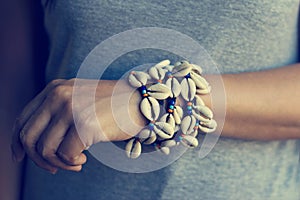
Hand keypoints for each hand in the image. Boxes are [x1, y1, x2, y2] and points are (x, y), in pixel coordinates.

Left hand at [11, 79, 142, 172]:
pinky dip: (72, 162)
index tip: (19, 157)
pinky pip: (66, 154)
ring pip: (46, 149)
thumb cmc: (111, 106)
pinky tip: (84, 159)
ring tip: (75, 162)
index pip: (22, 119)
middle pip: (28, 136)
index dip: (16, 142)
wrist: (141, 100)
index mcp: (55, 89)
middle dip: (37, 159)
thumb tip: (37, 144)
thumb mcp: (79, 100)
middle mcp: (59, 95)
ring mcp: (71, 108)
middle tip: (52, 167)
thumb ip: (57, 113)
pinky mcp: (85, 124)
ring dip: (59, 163)